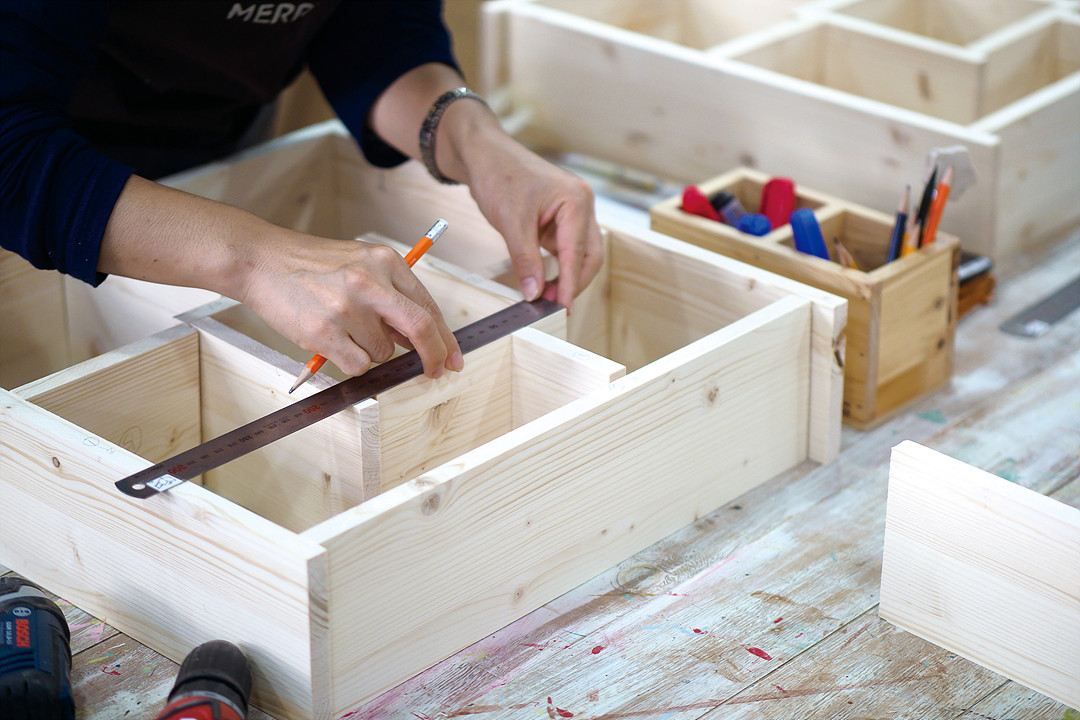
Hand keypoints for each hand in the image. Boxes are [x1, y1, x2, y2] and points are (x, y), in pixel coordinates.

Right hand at [99, 176, 460, 378]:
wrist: (262, 261)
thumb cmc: (312, 265)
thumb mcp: (361, 264)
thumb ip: (392, 295)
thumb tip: (421, 337)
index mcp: (385, 262)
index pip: (427, 306)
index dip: (444, 337)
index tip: (452, 357)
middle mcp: (370, 282)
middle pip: (419, 329)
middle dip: (434, 356)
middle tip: (435, 371)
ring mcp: (346, 307)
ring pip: (382, 352)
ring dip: (371, 351)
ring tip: (343, 328)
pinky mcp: (324, 332)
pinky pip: (357, 365)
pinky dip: (350, 361)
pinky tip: (331, 340)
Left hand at [369, 64, 604, 308]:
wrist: (484, 155)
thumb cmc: (499, 175)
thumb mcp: (511, 222)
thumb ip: (525, 260)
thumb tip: (534, 293)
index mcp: (576, 201)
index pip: (578, 253)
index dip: (570, 284)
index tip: (562, 309)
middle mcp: (582, 205)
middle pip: (589, 256)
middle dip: (573, 282)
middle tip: (552, 306)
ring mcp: (574, 212)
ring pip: (580, 254)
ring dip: (567, 276)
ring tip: (545, 297)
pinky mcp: (562, 218)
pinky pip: (566, 248)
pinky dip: (558, 266)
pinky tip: (544, 281)